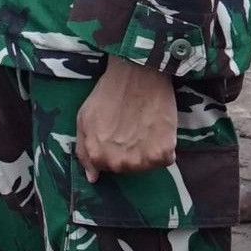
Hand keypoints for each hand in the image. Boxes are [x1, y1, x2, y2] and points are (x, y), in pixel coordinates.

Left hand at [75, 58, 180, 176]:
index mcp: (98, 156)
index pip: (106, 167)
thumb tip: (93, 178)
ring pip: (147, 166)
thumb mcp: (84, 119)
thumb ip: (84, 151)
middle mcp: (119, 163)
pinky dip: (165, 147)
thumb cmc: (109, 93)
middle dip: (129, 152)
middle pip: (127, 168)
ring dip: (147, 152)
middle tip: (132, 128)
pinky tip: (158, 129)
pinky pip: (166, 159)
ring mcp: (142, 160)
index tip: (117, 132)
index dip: (112, 149)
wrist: (138, 73)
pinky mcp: (164, 153)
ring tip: (145, 127)